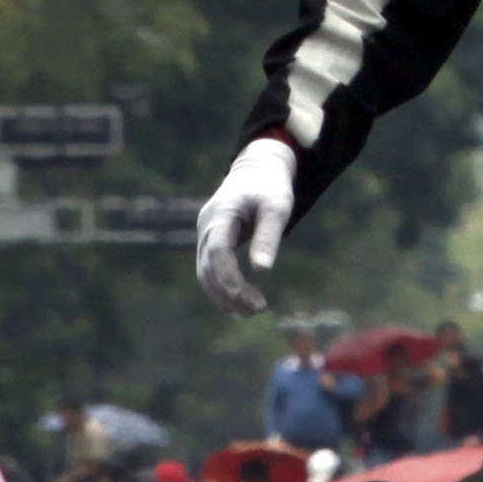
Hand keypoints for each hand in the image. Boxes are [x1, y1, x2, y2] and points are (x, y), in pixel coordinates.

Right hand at [196, 136, 296, 314]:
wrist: (256, 171)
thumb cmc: (269, 187)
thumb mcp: (277, 206)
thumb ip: (268, 236)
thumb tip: (262, 271)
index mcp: (220, 213)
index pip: (217, 251)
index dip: (229, 278)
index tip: (248, 298)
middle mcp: (206, 226)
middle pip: (208, 268)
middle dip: (229, 293)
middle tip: (258, 309)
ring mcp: (205, 235)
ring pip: (205, 274)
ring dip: (224, 296)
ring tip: (253, 310)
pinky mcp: (210, 243)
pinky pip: (210, 271)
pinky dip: (223, 289)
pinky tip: (242, 302)